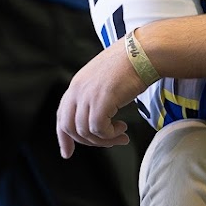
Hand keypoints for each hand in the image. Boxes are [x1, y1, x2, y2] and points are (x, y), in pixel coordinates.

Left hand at [56, 42, 147, 156]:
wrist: (143, 52)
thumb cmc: (131, 63)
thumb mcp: (104, 79)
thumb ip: (94, 95)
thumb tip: (97, 117)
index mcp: (77, 84)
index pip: (62, 116)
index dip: (63, 137)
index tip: (67, 153)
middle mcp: (78, 90)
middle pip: (70, 128)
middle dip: (88, 142)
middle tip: (107, 141)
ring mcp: (88, 95)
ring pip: (85, 131)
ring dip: (104, 139)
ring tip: (121, 134)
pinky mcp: (101, 101)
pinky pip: (99, 129)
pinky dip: (110, 135)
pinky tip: (122, 129)